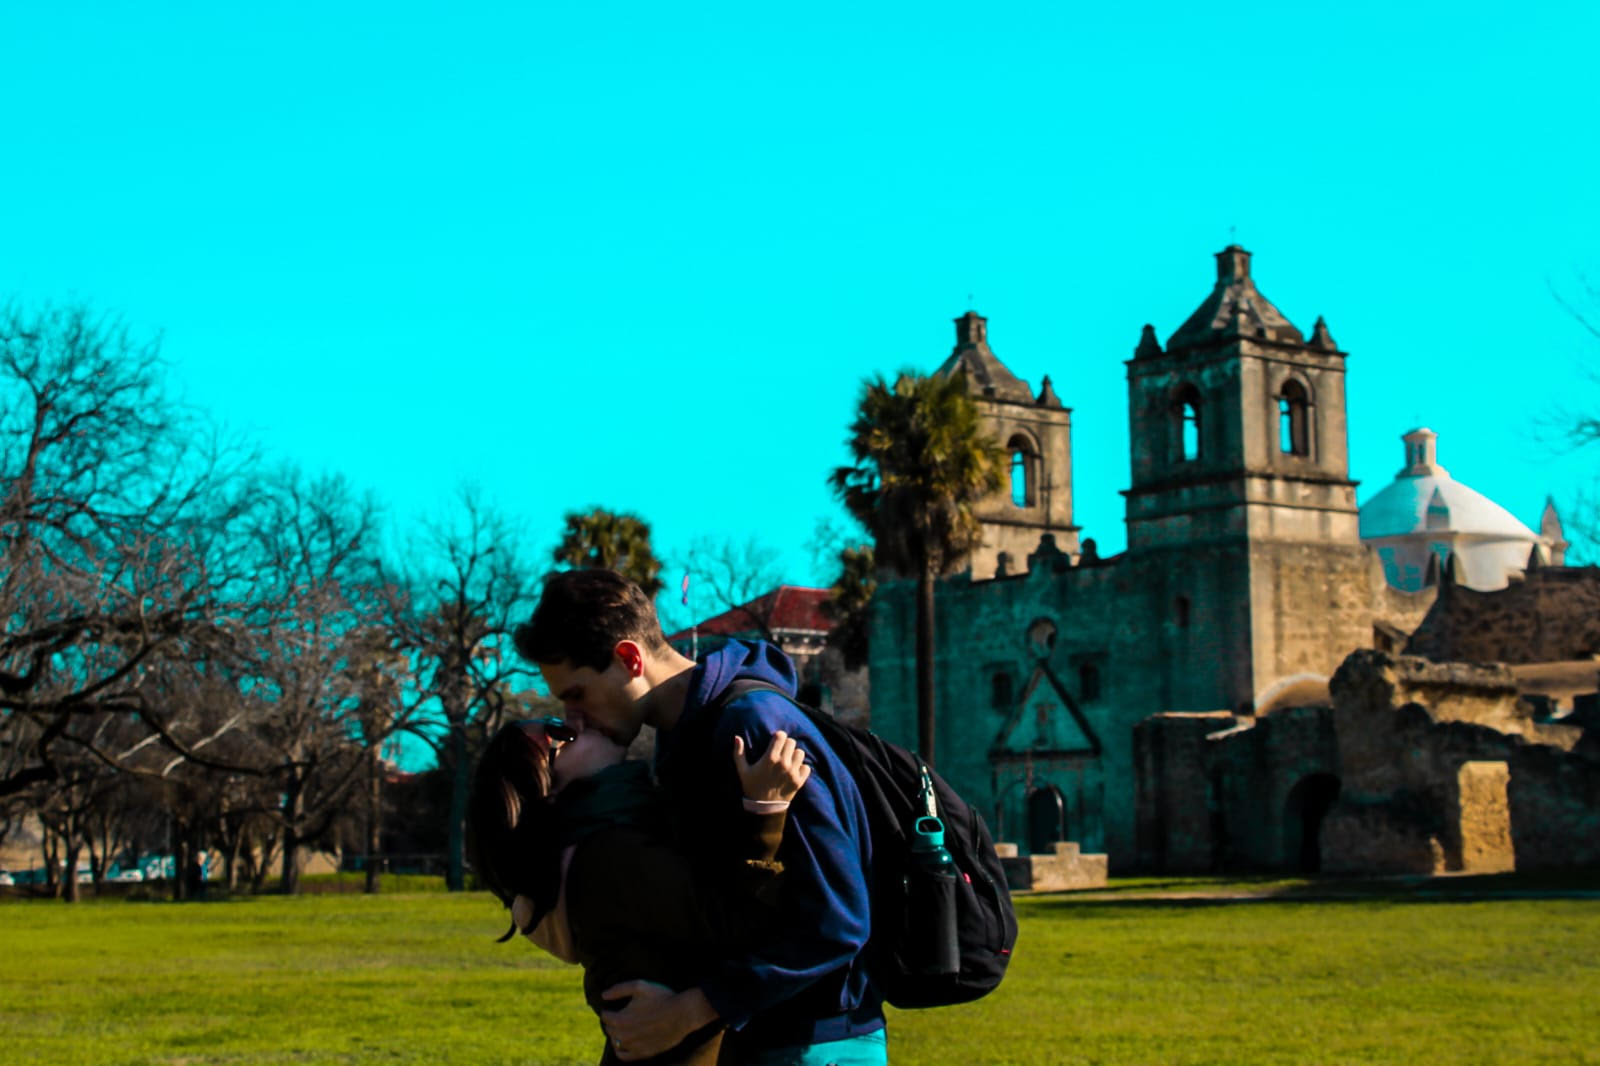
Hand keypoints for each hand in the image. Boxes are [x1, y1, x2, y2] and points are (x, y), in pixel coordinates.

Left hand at [600, 982, 717, 1060]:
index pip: (605, 1017)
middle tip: (622, 1015)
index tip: (616, 1006)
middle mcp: (624, 1036)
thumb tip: (604, 995)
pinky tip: (625, 1042)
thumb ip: (619, 989)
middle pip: (609, 1029)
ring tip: (625, 1027)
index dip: (610, 1009)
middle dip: (613, 1021)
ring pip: (615, 1042)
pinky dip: (621, 1049)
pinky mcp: (643, 1054)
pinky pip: (623, 1056)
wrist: (683, 1014)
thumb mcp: (640, 986)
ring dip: (617, 1034)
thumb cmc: (661, 998)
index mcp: (621, 1019)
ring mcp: (634, 1047)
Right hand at [732, 730, 810, 803]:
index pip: (781, 736)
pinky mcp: (799, 781)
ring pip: (800, 753)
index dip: (778, 737)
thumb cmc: (752, 787)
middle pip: (792, 742)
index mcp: (770, 758)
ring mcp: (792, 773)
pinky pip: (806, 767)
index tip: (775, 742)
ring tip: (788, 761)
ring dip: (794, 755)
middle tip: (781, 751)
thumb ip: (739, 753)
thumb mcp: (742, 771)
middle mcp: (783, 764)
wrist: (763, 808)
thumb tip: (736, 737)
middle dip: (786, 745)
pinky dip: (801, 768)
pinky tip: (794, 771)